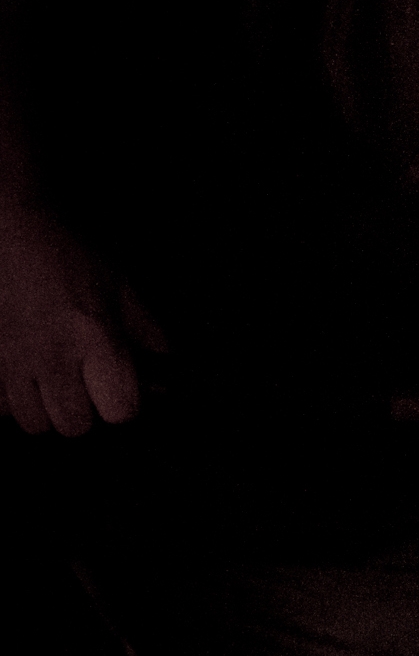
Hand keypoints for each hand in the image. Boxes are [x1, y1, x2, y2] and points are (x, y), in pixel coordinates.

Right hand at [0, 202, 165, 434]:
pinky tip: (24, 373)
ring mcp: (11, 363)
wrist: (12, 228)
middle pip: (75, 426)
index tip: (125, 389)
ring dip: (47, 408)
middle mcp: (52, 357)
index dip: (127, 403)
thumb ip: (148, 333)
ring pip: (34, 423)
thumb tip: (166, 373)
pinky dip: (11, 399)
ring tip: (54, 379)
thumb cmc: (68, 253)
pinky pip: (0, 408)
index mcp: (95, 338)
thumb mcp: (123, 287)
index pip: (120, 409)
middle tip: (87, 383)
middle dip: (87, 410)